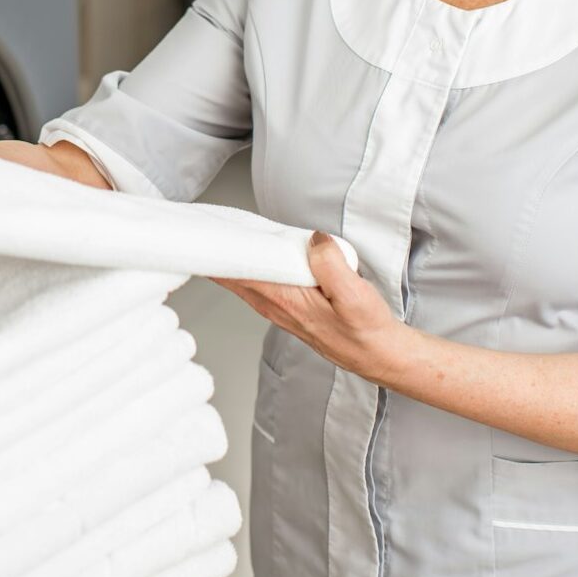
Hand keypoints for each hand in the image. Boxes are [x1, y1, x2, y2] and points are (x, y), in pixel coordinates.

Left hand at [214, 234, 412, 383]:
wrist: (379, 354)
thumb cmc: (366, 330)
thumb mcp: (354, 296)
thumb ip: (331, 264)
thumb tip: (313, 239)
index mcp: (284, 299)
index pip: (236, 271)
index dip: (215, 251)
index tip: (199, 230)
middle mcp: (274, 305)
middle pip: (231, 274)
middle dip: (215, 251)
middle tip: (201, 222)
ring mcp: (278, 307)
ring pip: (242, 278)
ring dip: (229, 258)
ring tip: (220, 232)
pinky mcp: (288, 306)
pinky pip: (257, 281)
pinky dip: (247, 265)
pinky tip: (252, 253)